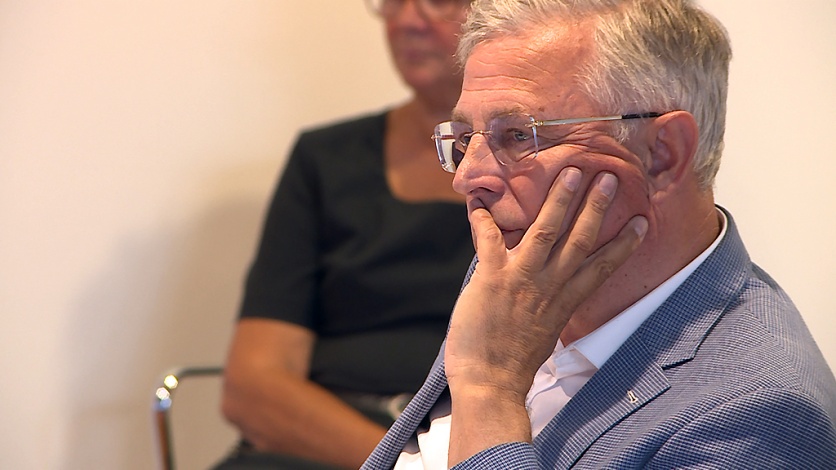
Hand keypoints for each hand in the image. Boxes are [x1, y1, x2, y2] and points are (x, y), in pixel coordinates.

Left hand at [445, 167, 647, 404]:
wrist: (490, 383)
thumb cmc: (514, 363)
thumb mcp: (544, 331)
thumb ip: (549, 305)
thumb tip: (549, 289)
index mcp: (565, 301)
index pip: (602, 267)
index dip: (623, 243)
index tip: (641, 222)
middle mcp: (549, 286)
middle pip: (580, 240)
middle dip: (596, 207)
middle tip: (609, 177)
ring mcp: (522, 279)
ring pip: (547, 231)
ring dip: (559, 199)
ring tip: (571, 172)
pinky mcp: (493, 278)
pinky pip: (489, 239)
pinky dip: (482, 217)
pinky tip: (478, 197)